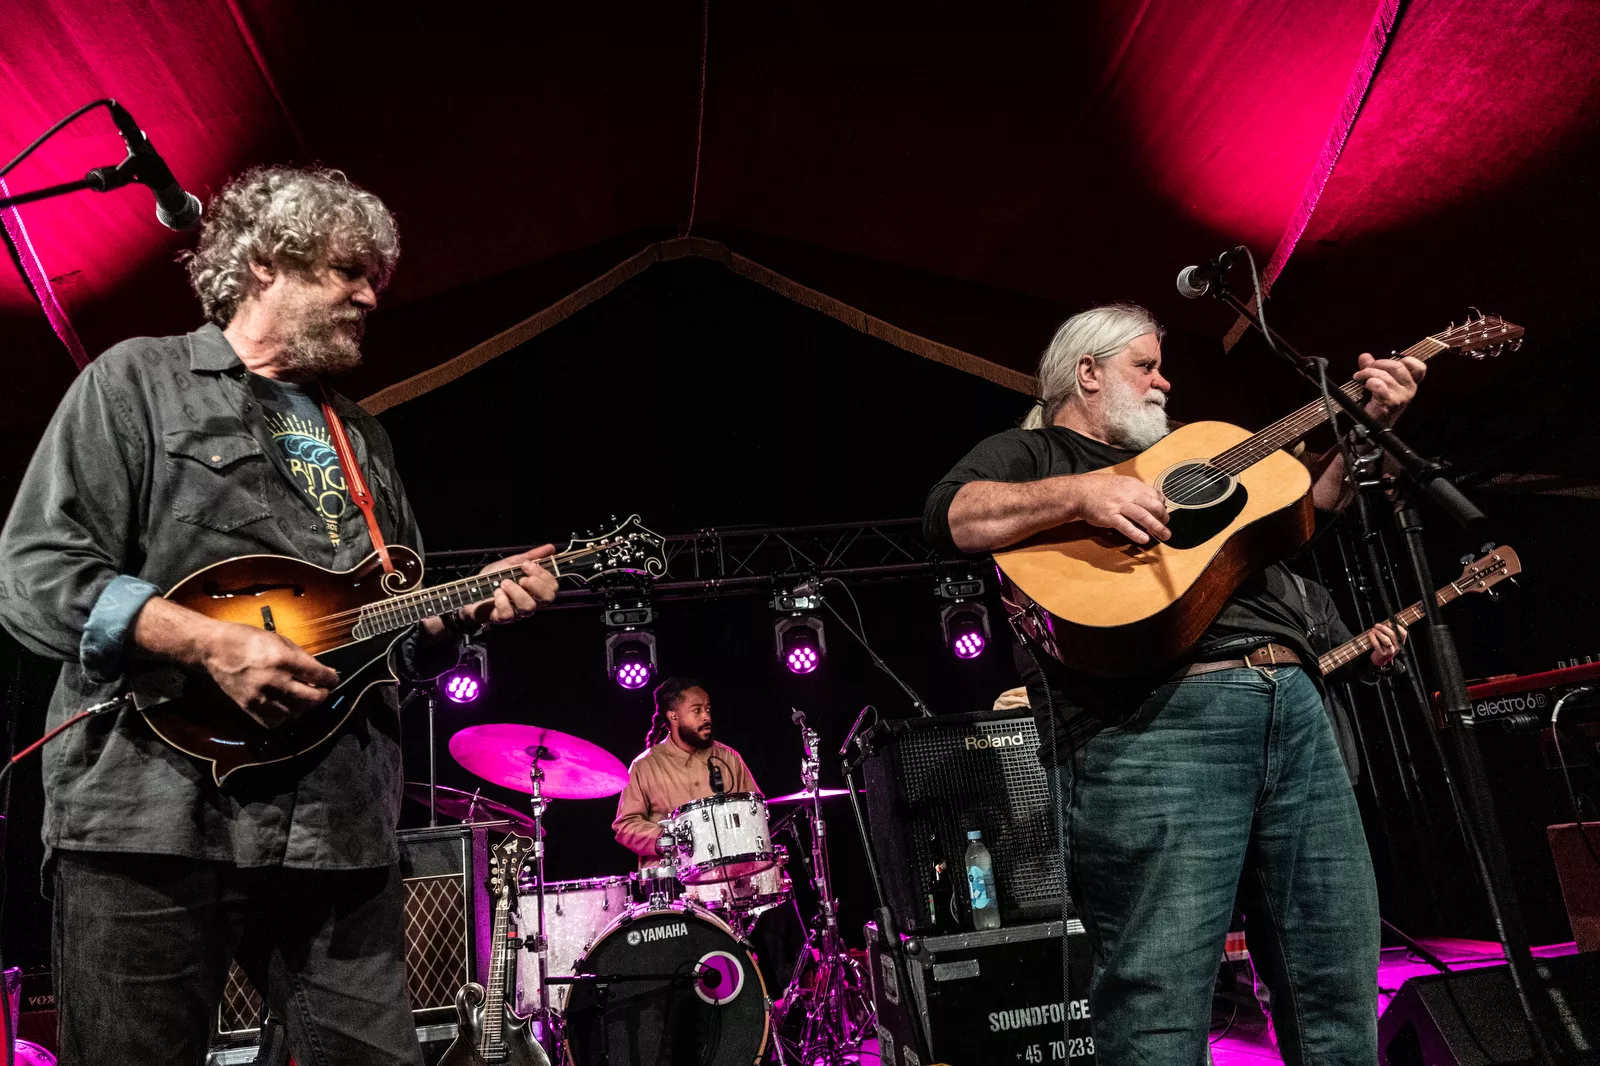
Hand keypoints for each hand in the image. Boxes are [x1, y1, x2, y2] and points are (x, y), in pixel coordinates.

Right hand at [201, 622, 339, 728]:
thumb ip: (303, 657)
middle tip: (321, 690)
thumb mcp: (279, 640)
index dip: (331, 678)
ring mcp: (260, 697)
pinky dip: (284, 717)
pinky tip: (285, 706)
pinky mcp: (249, 708)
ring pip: (295, 713)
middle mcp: (274, 681)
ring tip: (303, 696)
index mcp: (283, 660)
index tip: (332, 678)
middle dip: (322, 695)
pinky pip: (274, 722)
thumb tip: (323, 671)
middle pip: (311, 699)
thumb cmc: (247, 639)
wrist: (214, 649)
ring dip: (303, 707)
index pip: (318, 676)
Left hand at [457, 545, 559, 628]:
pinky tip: (496, 593)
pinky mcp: (503, 618)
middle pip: (547, 599)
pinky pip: (509, 614)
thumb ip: (531, 556)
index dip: (543, 575)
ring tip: (504, 583)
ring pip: (529, 607)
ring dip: (516, 591)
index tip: (526, 565)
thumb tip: (551, 548)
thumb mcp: (511, 563)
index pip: (553, 587)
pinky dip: (502, 600)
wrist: (469, 590)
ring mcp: (518, 612)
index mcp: (535, 589)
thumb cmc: (492, 579)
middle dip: (535, 585)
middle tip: (521, 577)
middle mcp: (530, 602)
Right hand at [1071, 471, 1170, 545]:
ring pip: (1143, 516)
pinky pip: (1126, 526)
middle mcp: (1129, 494)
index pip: (1155, 494)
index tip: (1163, 513)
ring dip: (1157, 527)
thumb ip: (1134, 491)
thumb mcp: (1120, 483)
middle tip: (1166, 525)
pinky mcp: (1110, 517)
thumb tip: (1148, 499)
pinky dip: (1136, 533)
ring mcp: (1119, 506)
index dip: (1162, 505)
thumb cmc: (1098, 488)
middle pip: (1154, 505)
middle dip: (1163, 517)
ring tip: (1164, 535)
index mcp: (1133, 485)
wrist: (1079, 491)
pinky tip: (1144, 539)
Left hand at [1354, 352, 1426, 426]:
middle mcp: (1409, 390)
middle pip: (1397, 366)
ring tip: (1358, 377)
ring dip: (1367, 373)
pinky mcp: (1390, 403)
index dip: (1406, 360)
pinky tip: (1364, 385)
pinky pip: (1378, 385)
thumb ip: (1373, 369)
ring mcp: (1401, 397)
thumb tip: (1364, 356)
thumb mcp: (1379, 384)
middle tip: (1365, 368)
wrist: (1373, 427)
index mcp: (1410, 385)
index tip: (1388, 362)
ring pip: (1384, 375)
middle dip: (1378, 364)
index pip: (1419, 368)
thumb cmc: (1378, 405)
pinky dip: (1368, 382)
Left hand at [1369, 620, 1407, 667]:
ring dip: (1378, 633)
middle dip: (1384, 628)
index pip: (1403, 633)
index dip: (1397, 627)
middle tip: (1377, 625)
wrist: (1381, 660)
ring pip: (1386, 639)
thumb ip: (1389, 632)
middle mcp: (1397, 647)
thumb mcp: (1390, 640)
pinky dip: (1373, 638)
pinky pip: (1377, 645)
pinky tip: (1370, 634)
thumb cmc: (1384, 646)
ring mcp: (1390, 651)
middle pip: (1393, 635)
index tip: (1389, 623)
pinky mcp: (1383, 654)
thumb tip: (1386, 622)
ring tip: (1373, 630)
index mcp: (1400, 642)